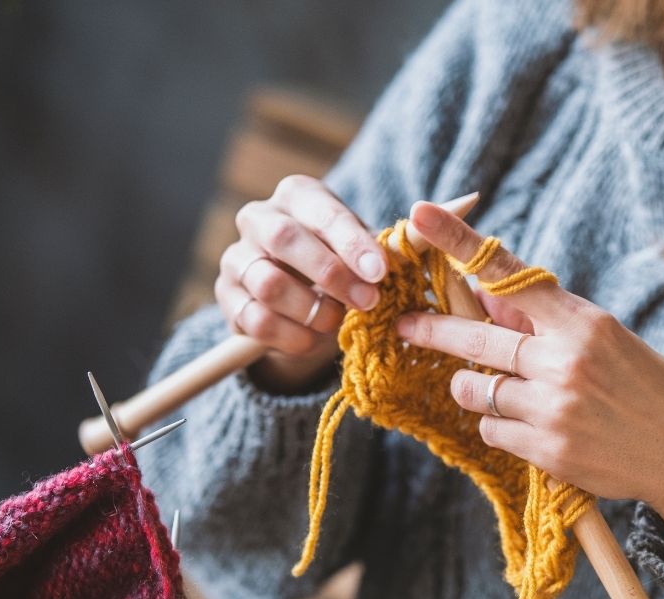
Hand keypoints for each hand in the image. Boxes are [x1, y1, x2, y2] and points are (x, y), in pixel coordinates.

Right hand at [218, 175, 386, 391]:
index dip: (350, 242)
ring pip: (268, 283)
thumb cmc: (343, 264)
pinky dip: (291, 335)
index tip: (379, 271)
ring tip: (337, 321)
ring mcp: (236, 257)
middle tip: (368, 301)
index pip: (321, 211)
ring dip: (311, 309)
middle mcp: (259, 218)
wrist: (303, 301)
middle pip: (284, 239)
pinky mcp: (227, 296)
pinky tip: (312, 338)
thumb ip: (390, 244)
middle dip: (330, 274)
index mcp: (298, 195)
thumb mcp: (365, 251)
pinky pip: (255, 320)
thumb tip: (437, 225)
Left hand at [396, 201, 663, 563]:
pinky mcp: (548, 452)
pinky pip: (490, 430)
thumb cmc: (648, 386)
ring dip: (471, 387)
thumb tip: (486, 293)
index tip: (421, 215)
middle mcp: (566, 361)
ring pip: (473, 389)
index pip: (508, 274)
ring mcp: (555, 408)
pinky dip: (496, 424)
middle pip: (473, 339)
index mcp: (583, 322)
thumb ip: (545, 320)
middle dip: (431, 330)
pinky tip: (527, 424)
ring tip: (496, 387)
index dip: (459, 243)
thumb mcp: (606, 339)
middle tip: (403, 324)